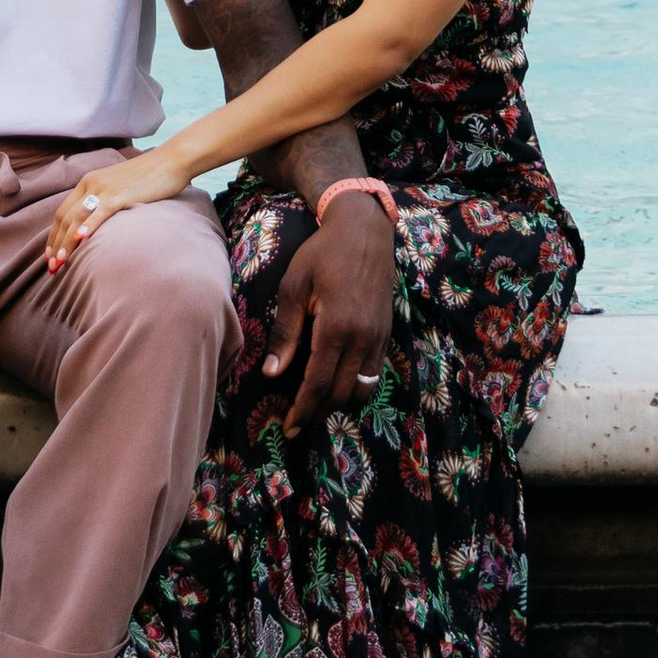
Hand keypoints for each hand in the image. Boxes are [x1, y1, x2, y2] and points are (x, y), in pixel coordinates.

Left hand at [45, 141, 194, 269]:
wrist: (170, 161)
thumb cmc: (148, 177)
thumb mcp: (117, 187)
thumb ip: (103, 201)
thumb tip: (94, 223)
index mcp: (88, 182)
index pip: (62, 212)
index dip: (53, 236)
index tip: (50, 257)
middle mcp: (91, 183)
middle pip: (64, 218)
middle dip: (55, 245)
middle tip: (51, 267)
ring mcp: (105, 189)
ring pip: (77, 218)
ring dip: (66, 242)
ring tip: (60, 262)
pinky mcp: (120, 195)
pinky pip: (99, 212)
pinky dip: (88, 226)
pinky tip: (80, 239)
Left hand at [262, 192, 394, 432]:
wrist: (364, 230)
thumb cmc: (322, 254)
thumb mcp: (294, 286)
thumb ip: (285, 332)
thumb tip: (272, 373)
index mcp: (336, 327)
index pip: (318, 383)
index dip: (302, 410)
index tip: (288, 428)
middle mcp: (362, 338)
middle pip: (340, 394)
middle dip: (318, 413)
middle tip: (297, 423)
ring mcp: (378, 337)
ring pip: (361, 389)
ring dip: (338, 404)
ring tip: (316, 407)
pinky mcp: (386, 334)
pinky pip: (373, 374)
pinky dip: (356, 388)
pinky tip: (338, 386)